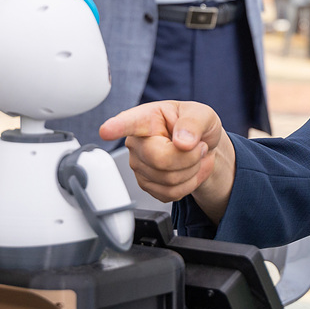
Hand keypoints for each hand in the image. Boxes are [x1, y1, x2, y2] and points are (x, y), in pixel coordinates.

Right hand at [99, 101, 231, 211]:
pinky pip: (170, 193)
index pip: (129, 122)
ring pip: (168, 179)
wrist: (202, 149)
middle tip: (198, 146)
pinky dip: (188, 184)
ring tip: (193, 156)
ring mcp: (139, 165)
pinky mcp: (146, 185)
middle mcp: (137, 142)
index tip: (106, 130)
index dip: (117, 127)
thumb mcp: (203, 115)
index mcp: (147, 118)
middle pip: (160, 159)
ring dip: (191, 170)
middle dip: (189, 157)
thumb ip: (194, 123)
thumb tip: (182, 141)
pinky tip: (187, 170)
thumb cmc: (197, 127)